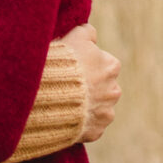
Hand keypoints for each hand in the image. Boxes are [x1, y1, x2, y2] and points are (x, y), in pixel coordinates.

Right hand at [63, 22, 120, 142]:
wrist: (49, 95)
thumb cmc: (61, 63)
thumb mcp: (73, 37)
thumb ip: (87, 32)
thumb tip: (90, 31)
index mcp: (111, 66)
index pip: (103, 63)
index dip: (86, 64)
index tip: (72, 66)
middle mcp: (114, 90)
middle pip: (102, 86)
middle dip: (89, 86)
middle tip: (66, 84)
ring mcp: (106, 113)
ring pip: (97, 107)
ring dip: (85, 105)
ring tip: (63, 101)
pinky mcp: (96, 131)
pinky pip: (89, 126)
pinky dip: (80, 123)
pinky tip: (64, 115)